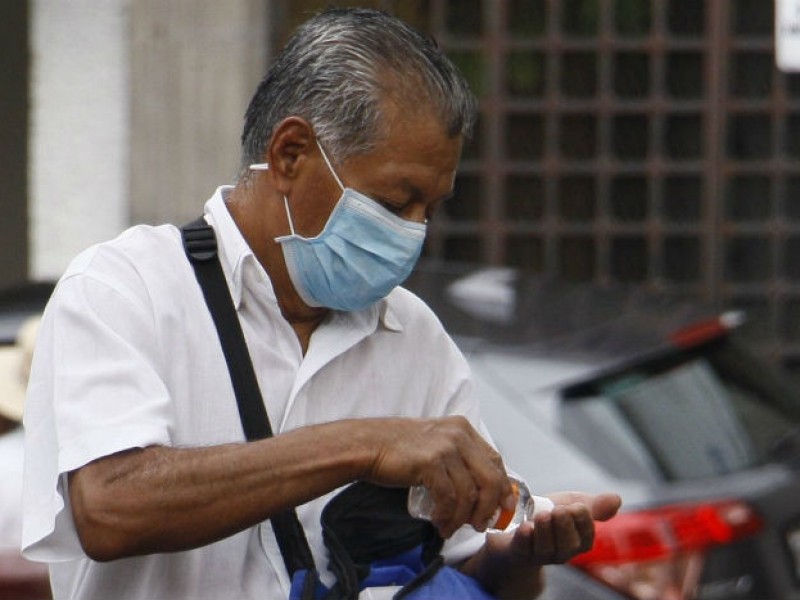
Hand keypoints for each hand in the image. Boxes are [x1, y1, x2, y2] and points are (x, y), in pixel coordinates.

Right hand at [363, 416, 514, 537]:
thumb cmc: (397, 449)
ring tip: (451, 528)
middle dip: (489, 507)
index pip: (495, 461)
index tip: (501, 509)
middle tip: (480, 525)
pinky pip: (449, 499)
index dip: (502, 488)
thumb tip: (479, 491)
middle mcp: (458, 435)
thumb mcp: (435, 445)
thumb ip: (457, 459)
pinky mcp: (430, 462)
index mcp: (462, 429)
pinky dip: (447, 516)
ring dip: (463, 518)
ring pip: (470, 493)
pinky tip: (440, 524)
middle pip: (491, 478)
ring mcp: (445, 447)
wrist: (366, 445)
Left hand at [491, 491, 621, 565]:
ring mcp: (540, 555)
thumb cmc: (550, 516)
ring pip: (546, 548)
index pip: (587, 534)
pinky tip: (526, 528)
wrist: (518, 526)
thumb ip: (594, 504)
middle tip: (560, 510)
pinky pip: (523, 550)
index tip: (578, 506)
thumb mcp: (572, 504)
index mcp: (579, 540)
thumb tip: (617, 499)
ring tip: (543, 515)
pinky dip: (525, 539)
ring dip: (545, 531)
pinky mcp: (519, 552)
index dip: (583, 520)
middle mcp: (562, 551)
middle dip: (565, 526)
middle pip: (569, 544)